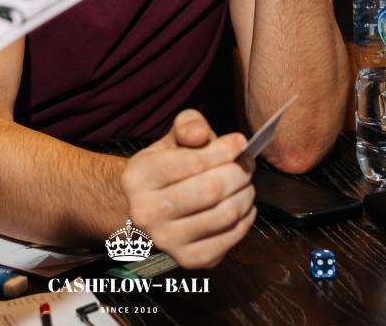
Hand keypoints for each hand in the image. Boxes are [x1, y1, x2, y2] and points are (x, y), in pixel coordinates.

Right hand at [121, 110, 255, 268]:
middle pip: (211, 190)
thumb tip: (201, 134)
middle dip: (238, 173)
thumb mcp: (172, 137)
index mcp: (138, 176)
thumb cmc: (166, 166)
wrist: (146, 208)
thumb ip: (188, 125)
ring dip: (245, 194)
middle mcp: (146, 213)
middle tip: (246, 163)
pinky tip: (242, 205)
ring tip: (245, 182)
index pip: (192, 162)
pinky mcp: (188, 260)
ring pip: (224, 215)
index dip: (223, 150)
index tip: (240, 142)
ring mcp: (166, 241)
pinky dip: (246, 219)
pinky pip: (230, 238)